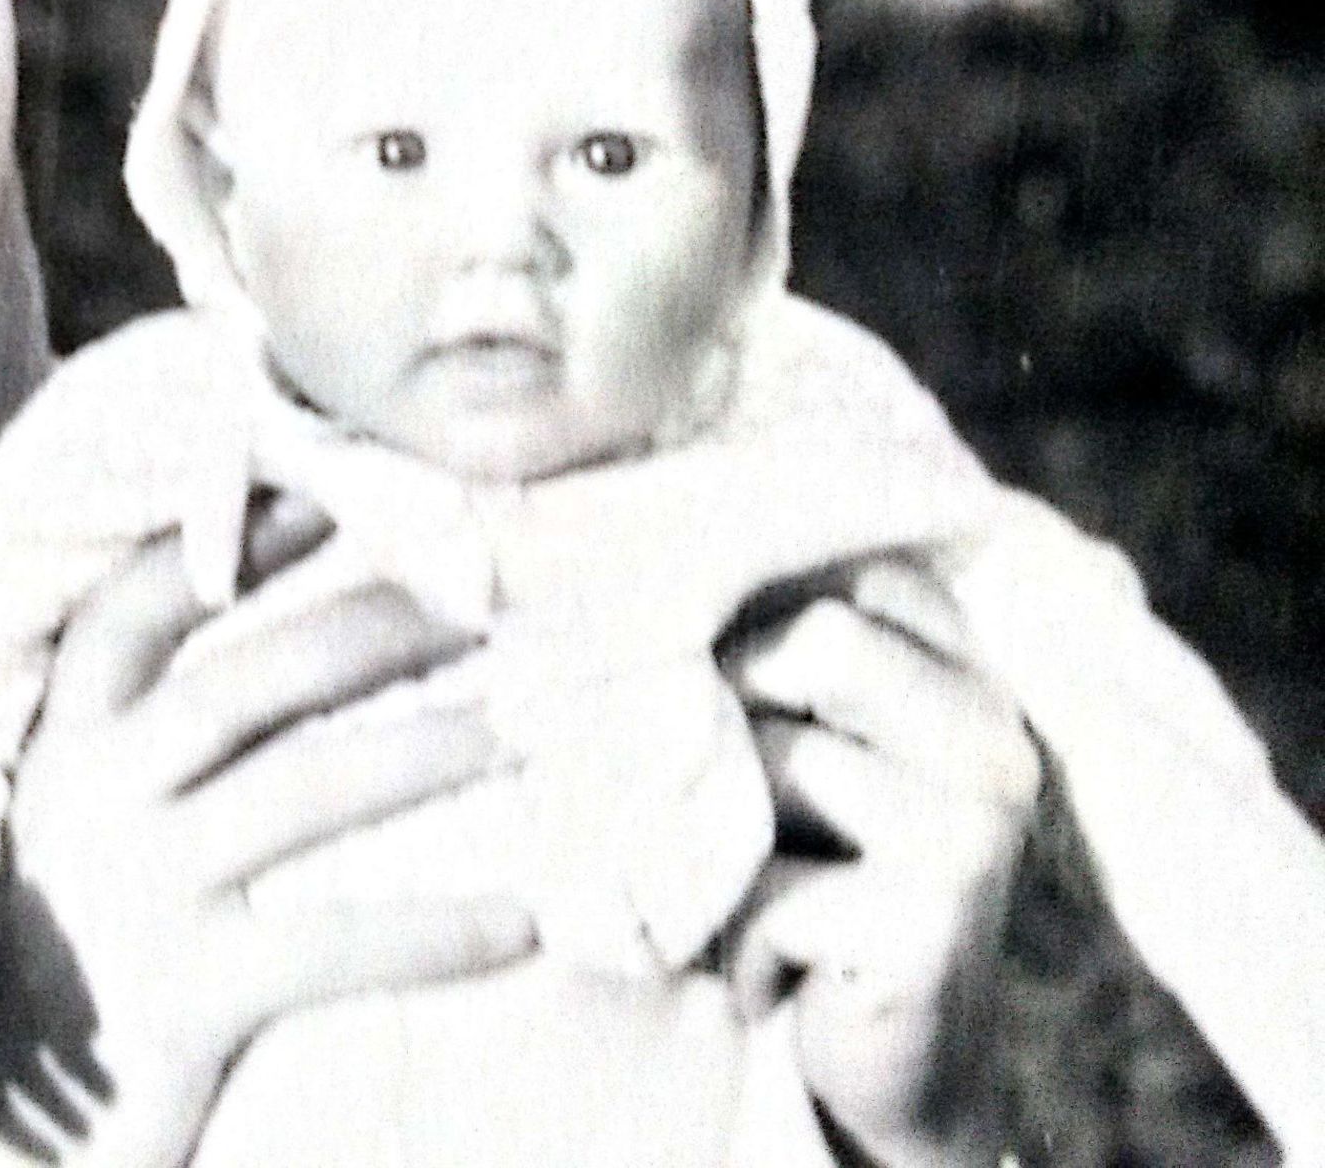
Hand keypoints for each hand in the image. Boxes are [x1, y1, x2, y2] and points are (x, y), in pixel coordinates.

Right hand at [0, 499, 537, 1165]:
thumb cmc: (53, 956)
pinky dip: (435, 930)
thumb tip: (270, 668)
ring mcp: (136, 894)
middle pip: (247, 682)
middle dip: (370, 631)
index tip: (332, 492)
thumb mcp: (72, 827)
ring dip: (421, 752)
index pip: (136, 609)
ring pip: (300, 791)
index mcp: (61, 745)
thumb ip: (139, 749)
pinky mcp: (183, 996)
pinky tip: (523, 925)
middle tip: (484, 603)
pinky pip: (333, 944)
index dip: (233, 544)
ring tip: (520, 732)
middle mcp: (91, 798)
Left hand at [719, 557, 1039, 1166]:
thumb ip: (765, 649)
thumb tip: (633, 568)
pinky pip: (770, 882)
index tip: (711, 673)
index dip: (748, 610)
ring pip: (780, 757)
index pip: (848, 569)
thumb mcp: (793, 741)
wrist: (875, 1059)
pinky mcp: (935, 919)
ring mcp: (977, 828)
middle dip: (731, 708)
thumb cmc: (809, 872)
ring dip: (722, 836)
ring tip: (746, 887)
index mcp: (968, 671)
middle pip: (821, 639)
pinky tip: (764, 964)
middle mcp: (994, 735)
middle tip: (721, 789)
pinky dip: (734, 930)